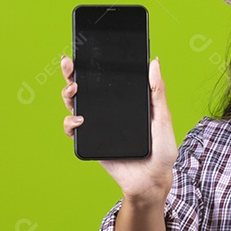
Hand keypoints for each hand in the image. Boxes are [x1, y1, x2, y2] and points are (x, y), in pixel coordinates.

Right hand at [61, 54, 177, 200]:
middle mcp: (108, 111)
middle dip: (72, 73)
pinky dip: (70, 123)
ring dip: (68, 94)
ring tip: (74, 90)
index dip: (94, 64)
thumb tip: (154, 62)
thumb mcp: (163, 117)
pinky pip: (73, 130)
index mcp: (125, 101)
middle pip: (85, 88)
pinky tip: (80, 121)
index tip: (85, 50)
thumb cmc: (162, 150)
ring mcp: (98, 126)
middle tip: (69, 64)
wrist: (153, 180)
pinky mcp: (91, 142)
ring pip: (74, 105)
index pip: (106, 79)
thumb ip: (157, 91)